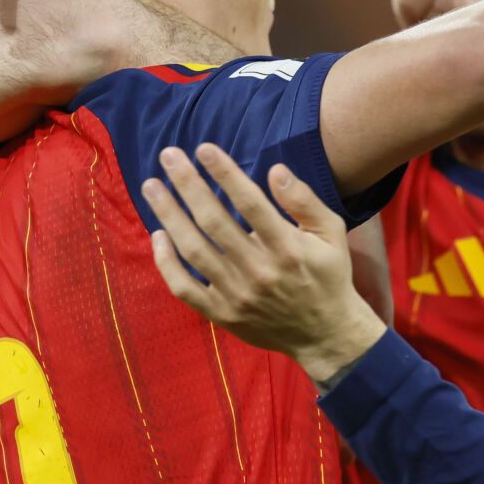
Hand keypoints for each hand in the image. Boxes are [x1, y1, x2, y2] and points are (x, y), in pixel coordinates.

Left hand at [142, 144, 386, 384]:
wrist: (325, 335)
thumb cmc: (328, 276)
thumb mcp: (332, 234)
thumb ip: (304, 201)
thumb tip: (275, 170)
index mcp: (287, 247)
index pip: (249, 203)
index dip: (224, 173)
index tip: (203, 148)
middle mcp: (258, 270)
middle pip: (214, 221)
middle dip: (188, 184)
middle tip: (168, 155)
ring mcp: (236, 295)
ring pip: (194, 250)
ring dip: (170, 215)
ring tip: (152, 186)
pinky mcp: (222, 314)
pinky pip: (185, 287)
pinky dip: (166, 262)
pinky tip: (158, 234)